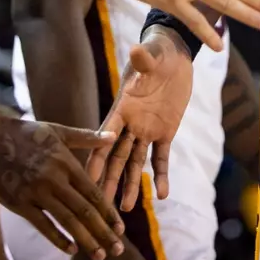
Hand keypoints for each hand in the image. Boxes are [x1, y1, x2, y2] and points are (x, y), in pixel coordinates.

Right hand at [0, 102, 125, 259]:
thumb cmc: (23, 133)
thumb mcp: (57, 130)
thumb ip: (86, 137)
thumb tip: (113, 136)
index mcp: (65, 162)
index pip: (93, 193)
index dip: (108, 213)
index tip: (121, 229)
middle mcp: (54, 178)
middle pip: (85, 211)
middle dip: (103, 232)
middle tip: (118, 249)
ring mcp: (36, 192)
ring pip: (67, 221)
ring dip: (86, 240)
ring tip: (100, 254)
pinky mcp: (18, 202)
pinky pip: (42, 225)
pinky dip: (58, 238)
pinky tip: (72, 249)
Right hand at [87, 28, 194, 210]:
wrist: (172, 54)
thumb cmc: (157, 51)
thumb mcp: (151, 56)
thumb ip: (143, 60)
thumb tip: (136, 50)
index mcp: (122, 107)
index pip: (105, 135)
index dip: (97, 156)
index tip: (86, 178)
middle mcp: (131, 123)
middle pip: (116, 157)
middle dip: (108, 180)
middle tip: (100, 207)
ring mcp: (147, 129)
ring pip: (135, 163)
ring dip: (131, 184)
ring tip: (126, 210)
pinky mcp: (165, 131)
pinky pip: (161, 157)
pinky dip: (161, 175)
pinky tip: (162, 194)